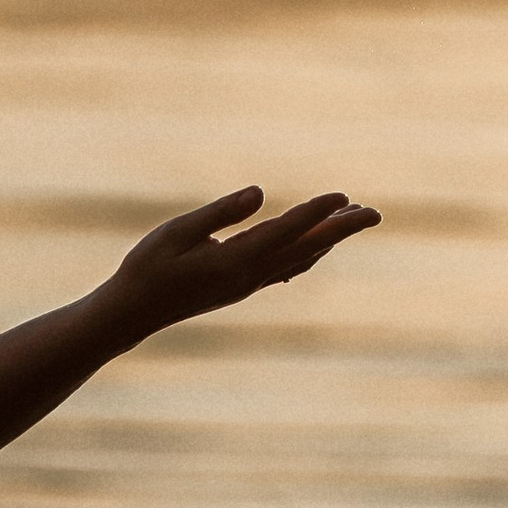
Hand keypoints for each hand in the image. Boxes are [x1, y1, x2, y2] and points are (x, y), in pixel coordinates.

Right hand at [104, 185, 379, 336]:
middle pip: (306, 249)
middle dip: (341, 230)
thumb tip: (260, 193)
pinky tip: (315, 248)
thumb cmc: (147, 268)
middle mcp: (249, 276)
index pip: (287, 232)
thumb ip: (220, 213)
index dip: (317, 213)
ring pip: (300, 259)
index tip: (344, 196)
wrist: (132, 314)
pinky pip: (285, 269)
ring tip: (352, 219)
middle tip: (375, 213)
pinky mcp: (240, 287)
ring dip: (328, 240)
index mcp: (235, 260)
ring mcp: (247, 285)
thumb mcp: (176, 233)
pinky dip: (308, 254)